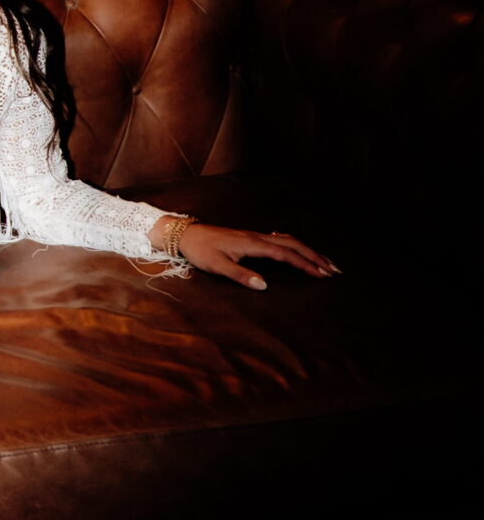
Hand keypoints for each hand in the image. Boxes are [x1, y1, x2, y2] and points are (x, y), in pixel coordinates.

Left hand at [169, 221, 337, 288]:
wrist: (186, 234)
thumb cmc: (201, 250)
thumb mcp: (217, 266)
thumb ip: (240, 275)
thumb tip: (264, 286)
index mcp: (253, 244)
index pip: (286, 254)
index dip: (306, 264)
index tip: (323, 275)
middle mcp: (258, 237)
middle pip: (294, 244)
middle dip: (315, 257)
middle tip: (334, 270)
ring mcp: (255, 236)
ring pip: (289, 240)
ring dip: (308, 251)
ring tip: (324, 262)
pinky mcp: (251, 238)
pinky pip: (280, 240)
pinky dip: (296, 246)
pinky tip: (300, 252)